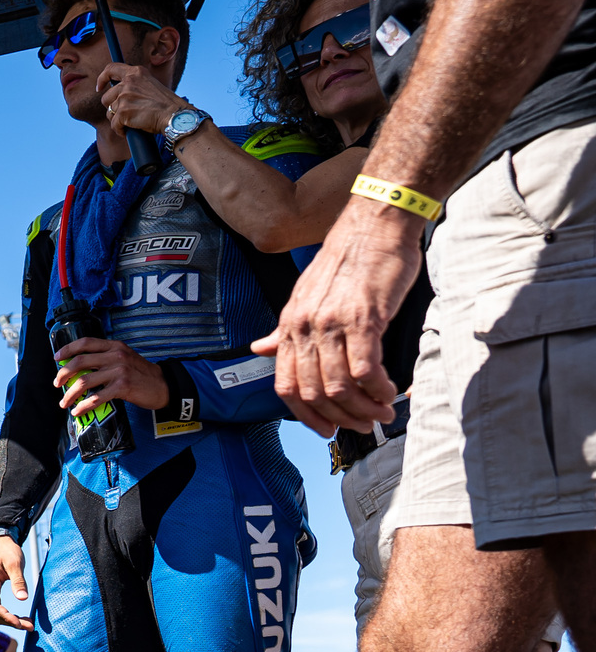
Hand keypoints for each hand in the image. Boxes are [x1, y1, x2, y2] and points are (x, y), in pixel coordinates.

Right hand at [0, 534, 33, 631]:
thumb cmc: (6, 550)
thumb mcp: (15, 563)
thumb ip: (19, 581)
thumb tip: (23, 598)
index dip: (7, 618)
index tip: (21, 624)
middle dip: (11, 622)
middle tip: (30, 626)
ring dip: (9, 621)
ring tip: (27, 623)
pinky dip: (7, 616)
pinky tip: (19, 618)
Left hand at [54, 338, 168, 417]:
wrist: (163, 385)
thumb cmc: (140, 374)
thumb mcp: (124, 358)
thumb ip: (105, 359)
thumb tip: (80, 369)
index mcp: (114, 346)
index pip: (85, 342)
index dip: (68, 349)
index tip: (57, 358)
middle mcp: (116, 355)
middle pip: (80, 361)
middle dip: (64, 374)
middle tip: (57, 384)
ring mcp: (119, 371)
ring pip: (85, 381)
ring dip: (70, 394)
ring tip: (64, 403)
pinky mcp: (123, 387)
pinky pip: (97, 397)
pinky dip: (84, 406)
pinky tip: (78, 411)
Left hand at [95, 62, 182, 135]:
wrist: (174, 115)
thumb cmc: (165, 104)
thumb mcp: (149, 85)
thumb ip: (134, 85)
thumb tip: (119, 94)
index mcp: (136, 73)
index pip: (110, 69)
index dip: (102, 78)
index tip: (99, 87)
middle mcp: (128, 82)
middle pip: (106, 97)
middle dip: (112, 108)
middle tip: (125, 114)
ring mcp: (124, 97)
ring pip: (109, 112)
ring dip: (118, 120)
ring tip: (132, 122)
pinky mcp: (123, 112)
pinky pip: (114, 125)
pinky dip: (120, 130)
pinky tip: (130, 130)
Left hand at [254, 196, 410, 434]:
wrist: (376, 223)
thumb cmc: (348, 258)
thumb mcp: (305, 294)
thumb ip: (286, 328)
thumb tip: (261, 348)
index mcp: (289, 325)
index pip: (285, 385)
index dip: (305, 415)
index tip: (325, 429)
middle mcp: (305, 327)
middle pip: (312, 392)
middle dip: (339, 418)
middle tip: (362, 425)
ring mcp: (331, 324)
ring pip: (338, 387)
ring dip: (363, 408)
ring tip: (382, 412)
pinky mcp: (363, 319)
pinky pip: (365, 370)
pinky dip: (378, 388)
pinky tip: (390, 391)